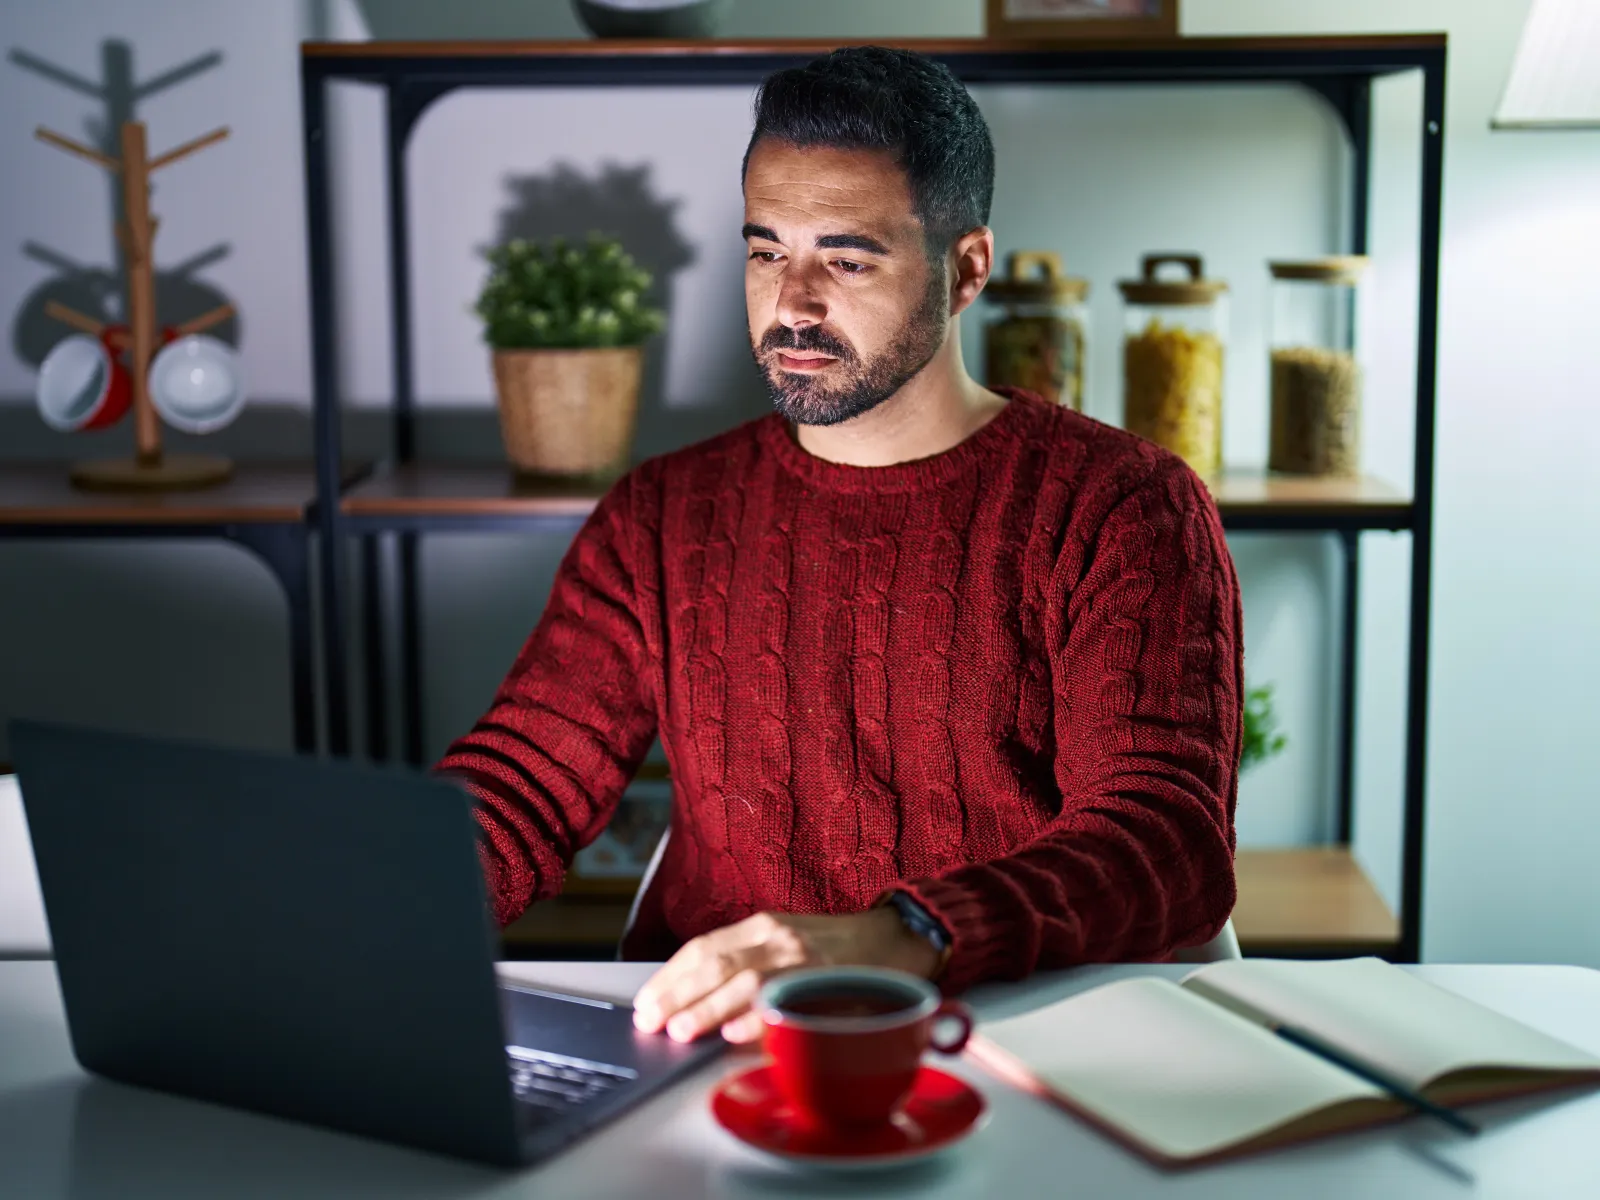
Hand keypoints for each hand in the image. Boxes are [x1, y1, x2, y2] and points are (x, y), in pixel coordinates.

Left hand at [631, 907, 941, 1044]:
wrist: (898, 937)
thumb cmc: (835, 949)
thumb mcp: (784, 941)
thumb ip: (746, 961)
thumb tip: (692, 999)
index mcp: (763, 926)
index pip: (704, 948)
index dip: (671, 976)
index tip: (647, 1001)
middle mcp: (779, 937)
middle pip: (717, 964)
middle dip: (678, 994)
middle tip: (652, 1021)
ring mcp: (805, 958)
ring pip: (746, 980)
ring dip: (710, 1008)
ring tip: (683, 1030)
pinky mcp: (830, 981)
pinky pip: (789, 999)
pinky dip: (761, 1016)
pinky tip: (740, 1033)